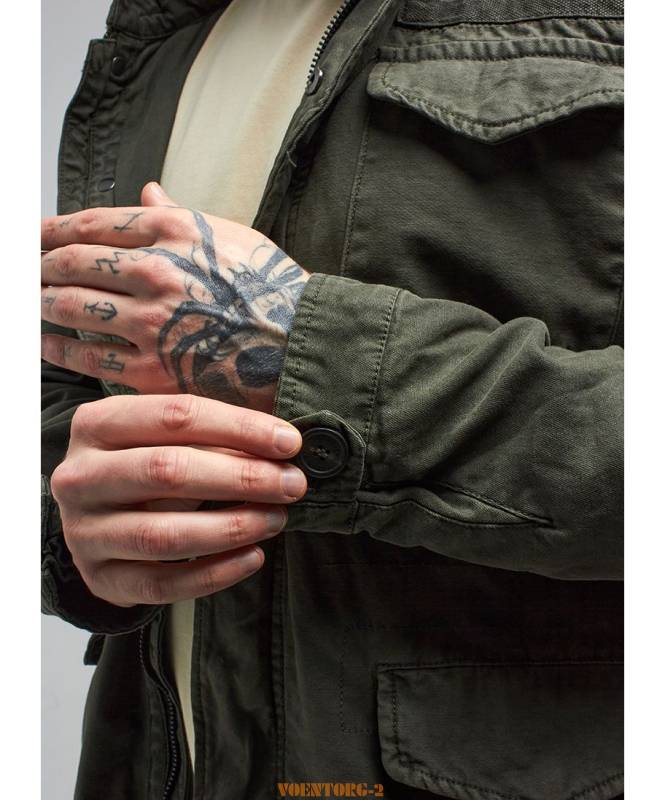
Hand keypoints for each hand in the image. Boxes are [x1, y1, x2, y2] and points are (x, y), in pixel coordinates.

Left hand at [41, 183, 310, 412]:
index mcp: (173, 230)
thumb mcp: (233, 236)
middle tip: (26, 272)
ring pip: (70, 308)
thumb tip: (145, 189)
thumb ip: (180, 213)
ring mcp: (151, 321)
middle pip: (71, 264)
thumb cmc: (274, 290)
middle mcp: (155, 271)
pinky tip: (46, 343)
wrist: (304, 347)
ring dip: (41, 304)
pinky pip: (88, 356)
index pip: (91, 224)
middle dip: (39, 267)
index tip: (35, 235)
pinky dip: (59, 348)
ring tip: (30, 304)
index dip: (52, 229)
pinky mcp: (152, 369)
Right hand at [51, 394, 306, 606]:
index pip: (175, 416)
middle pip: (167, 471)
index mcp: (96, 424)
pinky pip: (161, 583)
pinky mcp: (99, 578)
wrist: (95, 518)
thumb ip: (211, 435)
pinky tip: (253, 557)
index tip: (289, 442)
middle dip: (241, 477)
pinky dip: (213, 574)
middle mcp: (80, 476)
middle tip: (291, 483)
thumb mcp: (163, 437)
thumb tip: (280, 444)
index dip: (239, 427)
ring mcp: (83, 531)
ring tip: (276, 519)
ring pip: (163, 534)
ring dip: (231, 527)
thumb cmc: (143, 463)